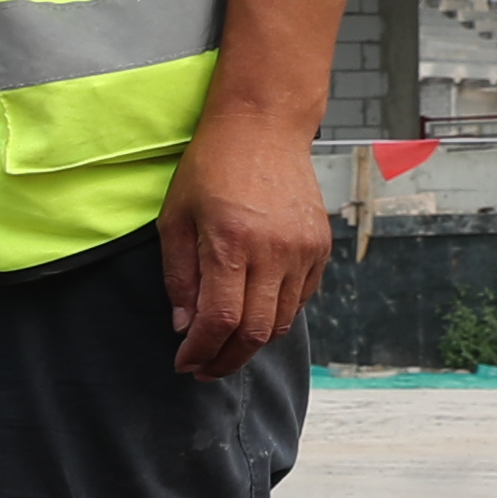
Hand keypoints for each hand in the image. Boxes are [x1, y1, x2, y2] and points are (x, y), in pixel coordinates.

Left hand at [155, 111, 329, 378]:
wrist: (264, 128)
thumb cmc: (210, 168)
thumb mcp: (175, 219)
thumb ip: (179, 277)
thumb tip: (184, 327)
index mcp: (232, 245)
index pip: (219, 321)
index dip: (200, 352)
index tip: (184, 364)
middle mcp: (274, 252)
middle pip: (256, 332)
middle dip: (226, 359)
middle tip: (204, 369)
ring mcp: (304, 251)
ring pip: (283, 321)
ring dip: (252, 343)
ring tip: (225, 348)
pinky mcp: (320, 247)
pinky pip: (301, 299)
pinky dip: (277, 316)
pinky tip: (253, 315)